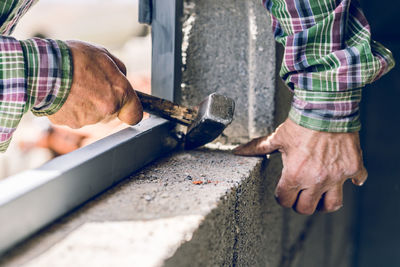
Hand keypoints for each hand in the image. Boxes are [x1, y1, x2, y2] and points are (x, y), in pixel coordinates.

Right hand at [48, 40, 142, 127]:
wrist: (41, 69)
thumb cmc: (73, 58)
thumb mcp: (103, 54)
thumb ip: (119, 70)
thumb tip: (123, 78)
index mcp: (120, 93)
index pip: (135, 115)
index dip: (130, 110)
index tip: (126, 106)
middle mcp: (107, 109)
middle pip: (112, 112)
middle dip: (105, 101)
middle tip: (90, 84)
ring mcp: (89, 119)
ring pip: (94, 115)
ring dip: (87, 104)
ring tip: (73, 86)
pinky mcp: (71, 124)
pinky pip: (76, 117)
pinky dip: (71, 108)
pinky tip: (64, 94)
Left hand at [234, 118, 367, 214]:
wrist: (325, 107)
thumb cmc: (299, 123)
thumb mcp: (277, 138)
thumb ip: (257, 148)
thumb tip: (237, 152)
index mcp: (294, 175)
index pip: (285, 200)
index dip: (282, 197)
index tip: (284, 192)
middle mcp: (315, 180)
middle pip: (306, 208)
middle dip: (300, 204)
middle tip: (300, 195)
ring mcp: (336, 176)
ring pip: (332, 205)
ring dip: (325, 203)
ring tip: (320, 195)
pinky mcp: (353, 167)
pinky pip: (357, 181)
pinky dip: (352, 180)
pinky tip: (344, 175)